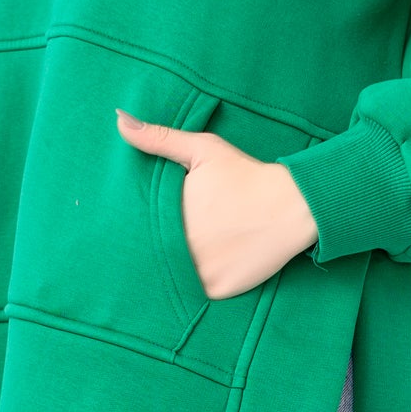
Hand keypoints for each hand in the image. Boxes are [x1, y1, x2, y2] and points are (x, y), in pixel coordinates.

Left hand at [116, 112, 318, 298]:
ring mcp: (197, 273)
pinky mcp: (216, 290)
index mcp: (168, 217)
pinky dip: (197, 282)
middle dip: (155, 246)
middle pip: (154, 253)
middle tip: (175, 234)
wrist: (291, 205)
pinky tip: (207, 264)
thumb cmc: (245, 175)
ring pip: (173, 275)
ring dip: (174, 266)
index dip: (138, 226)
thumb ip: (159, 138)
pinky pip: (196, 291)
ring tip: (191, 250)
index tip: (150, 221)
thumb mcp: (201, 150)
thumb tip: (119, 120)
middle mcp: (179, 249)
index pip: (138, 229)